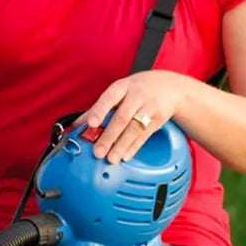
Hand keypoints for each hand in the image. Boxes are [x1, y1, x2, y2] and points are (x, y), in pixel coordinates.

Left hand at [73, 70, 194, 163]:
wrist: (169, 86)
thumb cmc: (136, 89)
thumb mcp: (118, 92)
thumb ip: (98, 107)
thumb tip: (76, 125)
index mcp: (122, 87)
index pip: (109, 98)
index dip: (99, 111)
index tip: (91, 123)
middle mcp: (136, 96)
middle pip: (122, 117)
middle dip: (109, 136)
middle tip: (98, 151)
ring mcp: (149, 107)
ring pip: (134, 128)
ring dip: (121, 145)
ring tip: (111, 158)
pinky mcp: (159, 119)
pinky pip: (145, 135)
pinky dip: (134, 147)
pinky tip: (125, 156)